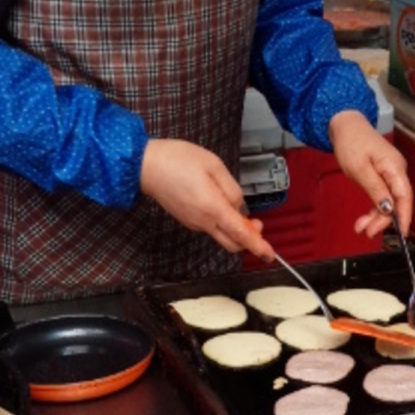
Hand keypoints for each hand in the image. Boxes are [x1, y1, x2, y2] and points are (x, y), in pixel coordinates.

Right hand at [139, 138, 273, 259]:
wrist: (145, 165)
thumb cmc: (177, 160)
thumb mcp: (214, 165)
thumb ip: (232, 188)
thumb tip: (240, 206)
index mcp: (213, 208)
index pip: (241, 234)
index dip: (258, 245)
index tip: (269, 254)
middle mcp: (203, 222)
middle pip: (232, 243)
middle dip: (249, 238)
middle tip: (256, 222)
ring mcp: (194, 223)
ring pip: (221, 234)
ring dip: (233, 226)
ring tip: (231, 200)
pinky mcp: (187, 220)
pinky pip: (210, 226)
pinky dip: (220, 220)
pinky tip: (216, 200)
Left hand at [327, 110, 413, 238]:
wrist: (345, 125)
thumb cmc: (351, 142)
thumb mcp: (359, 169)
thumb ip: (375, 189)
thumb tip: (388, 208)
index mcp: (394, 167)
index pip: (405, 197)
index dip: (404, 217)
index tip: (401, 234)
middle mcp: (397, 170)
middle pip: (397, 202)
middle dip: (383, 220)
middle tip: (367, 231)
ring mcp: (391, 173)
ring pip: (389, 202)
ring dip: (376, 217)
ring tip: (361, 227)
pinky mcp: (384, 175)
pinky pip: (383, 196)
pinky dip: (374, 208)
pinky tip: (365, 218)